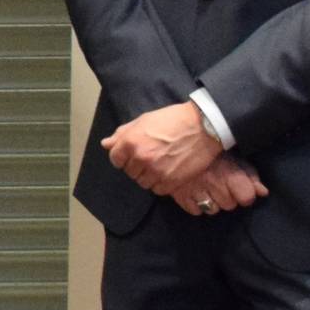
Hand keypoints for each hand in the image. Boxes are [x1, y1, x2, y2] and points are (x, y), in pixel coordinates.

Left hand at [102, 102, 222, 196]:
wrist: (203, 126)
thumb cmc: (174, 119)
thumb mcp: (144, 120)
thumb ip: (123, 133)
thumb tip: (106, 144)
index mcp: (131, 141)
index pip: (115, 159)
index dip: (123, 156)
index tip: (132, 154)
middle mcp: (140, 158)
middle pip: (130, 171)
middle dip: (137, 165)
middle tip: (151, 156)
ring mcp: (156, 171)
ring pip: (143, 182)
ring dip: (149, 176)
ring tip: (161, 163)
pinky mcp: (171, 181)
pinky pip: (158, 190)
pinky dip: (161, 183)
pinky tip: (169, 171)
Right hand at [175, 154, 268, 216]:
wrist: (177, 141)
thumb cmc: (210, 149)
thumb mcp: (233, 156)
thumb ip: (250, 174)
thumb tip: (263, 192)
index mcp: (229, 173)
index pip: (247, 197)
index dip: (245, 193)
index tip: (239, 187)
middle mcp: (214, 184)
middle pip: (229, 205)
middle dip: (227, 197)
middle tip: (218, 183)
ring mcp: (197, 191)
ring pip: (213, 210)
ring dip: (211, 201)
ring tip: (206, 188)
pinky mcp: (180, 196)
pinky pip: (195, 211)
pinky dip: (195, 204)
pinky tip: (195, 192)